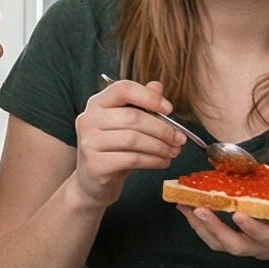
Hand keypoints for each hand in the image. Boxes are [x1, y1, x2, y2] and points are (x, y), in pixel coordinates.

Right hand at [68, 77, 186, 208]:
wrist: (93, 180)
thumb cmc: (114, 148)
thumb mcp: (126, 124)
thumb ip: (140, 103)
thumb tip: (158, 86)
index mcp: (97, 103)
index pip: (123, 89)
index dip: (149, 97)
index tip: (169, 110)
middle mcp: (88, 119)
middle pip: (133, 117)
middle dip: (162, 129)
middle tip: (180, 139)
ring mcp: (89, 142)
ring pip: (134, 139)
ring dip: (160, 146)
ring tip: (174, 151)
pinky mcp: (95, 165)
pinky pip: (132, 159)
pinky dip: (153, 161)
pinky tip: (163, 162)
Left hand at [178, 180, 268, 261]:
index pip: (266, 236)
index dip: (252, 228)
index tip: (238, 214)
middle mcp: (263, 246)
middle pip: (236, 246)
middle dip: (215, 230)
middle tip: (197, 210)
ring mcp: (250, 247)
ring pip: (221, 245)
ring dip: (201, 227)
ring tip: (184, 206)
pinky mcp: (240, 243)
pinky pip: (216, 240)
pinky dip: (201, 227)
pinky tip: (188, 209)